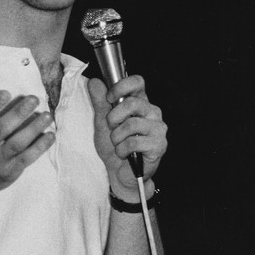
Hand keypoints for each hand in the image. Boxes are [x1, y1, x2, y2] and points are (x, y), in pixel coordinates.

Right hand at [0, 67, 54, 200]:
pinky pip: (27, 159)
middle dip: (18, 114)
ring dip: (33, 129)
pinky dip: (40, 147)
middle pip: (2, 129)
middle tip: (34, 99)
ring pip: (17, 144)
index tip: (6, 92)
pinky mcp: (10, 171)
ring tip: (47, 115)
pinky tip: (50, 135)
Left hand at [87, 75, 167, 198]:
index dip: (121, 87)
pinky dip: (122, 150)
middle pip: (132, 103)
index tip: (109, 98)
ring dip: (116, 137)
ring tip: (117, 143)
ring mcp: (158, 128)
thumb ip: (99, 101)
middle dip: (114, 118)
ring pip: (132, 124)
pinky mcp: (159, 145)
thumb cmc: (114, 146)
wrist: (119, 172)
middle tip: (112, 128)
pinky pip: (134, 142)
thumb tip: (95, 82)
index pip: (137, 82)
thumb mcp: (102, 122)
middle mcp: (152, 112)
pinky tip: (124, 154)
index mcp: (140, 102)